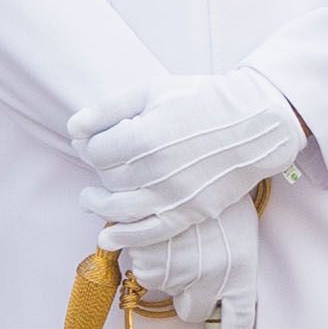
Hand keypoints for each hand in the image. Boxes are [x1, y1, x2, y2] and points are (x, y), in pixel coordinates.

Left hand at [70, 68, 305, 250]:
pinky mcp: (190, 211)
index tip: (92, 141)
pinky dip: (125, 238)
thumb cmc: (201, 100)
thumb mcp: (152, 90)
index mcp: (143, 136)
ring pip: (120, 209)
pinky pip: (150, 233)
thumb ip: (108, 108)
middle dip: (97, 171)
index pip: (97, 151)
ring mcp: (173, 194)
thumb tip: (73, 128)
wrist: (254, 124)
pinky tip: (108, 238)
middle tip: (98, 165)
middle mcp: (155, 170)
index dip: (89, 146)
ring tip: (89, 200)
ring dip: (99, 207)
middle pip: (107, 178)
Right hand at [121, 203, 260, 328]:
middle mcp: (216, 280)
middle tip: (186, 258)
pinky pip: (141, 269)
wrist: (197, 157)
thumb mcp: (235, 226)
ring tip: (171, 233)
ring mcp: (184, 274)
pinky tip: (153, 228)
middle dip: (184, 292)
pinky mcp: (155, 263)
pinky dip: (141, 251)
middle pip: (190, 311)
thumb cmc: (218, 191)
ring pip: (161, 287)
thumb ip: (224, 261)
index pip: (238, 325)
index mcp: (241, 271)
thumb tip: (204, 294)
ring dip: (161, 265)